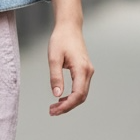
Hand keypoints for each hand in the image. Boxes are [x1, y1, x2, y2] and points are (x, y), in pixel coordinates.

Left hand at [47, 0, 93, 115]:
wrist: (69, 27)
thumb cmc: (61, 40)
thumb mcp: (53, 58)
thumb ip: (55, 76)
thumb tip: (57, 94)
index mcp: (82, 69)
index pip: (78, 94)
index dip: (67, 105)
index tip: (54, 110)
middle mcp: (88, 72)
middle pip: (81, 97)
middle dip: (67, 107)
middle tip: (52, 111)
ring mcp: (88, 71)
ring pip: (81, 94)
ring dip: (69, 102)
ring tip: (54, 107)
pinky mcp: (84, 70)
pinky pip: (80, 87)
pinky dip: (72, 96)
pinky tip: (61, 98)